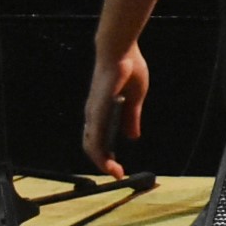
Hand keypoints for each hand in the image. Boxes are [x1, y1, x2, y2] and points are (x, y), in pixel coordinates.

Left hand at [82, 45, 147, 176]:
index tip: (119, 166)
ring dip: (101, 163)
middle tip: (118, 173)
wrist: (121, 52)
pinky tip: (107, 162)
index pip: (100, 138)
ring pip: (91, 145)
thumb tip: (132, 136)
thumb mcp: (135, 98)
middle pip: (93, 146)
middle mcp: (94, 115)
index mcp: (103, 111)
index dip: (107, 153)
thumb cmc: (128, 69)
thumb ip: (132, 118)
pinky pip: (94, 138)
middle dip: (104, 163)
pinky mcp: (96, 112)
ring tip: (115, 173)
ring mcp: (93, 114)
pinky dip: (99, 154)